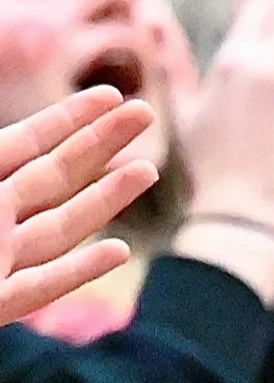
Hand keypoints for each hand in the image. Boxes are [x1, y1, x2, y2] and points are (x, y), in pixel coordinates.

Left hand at [0, 89, 155, 324]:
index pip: (27, 144)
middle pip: (53, 177)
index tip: (112, 95)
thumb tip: (12, 139)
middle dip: (101, 144)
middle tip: (147, 113)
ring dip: (106, 199)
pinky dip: (80, 270)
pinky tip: (118, 252)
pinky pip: (42, 286)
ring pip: (58, 229)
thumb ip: (0, 156)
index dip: (70, 119)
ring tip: (149, 171)